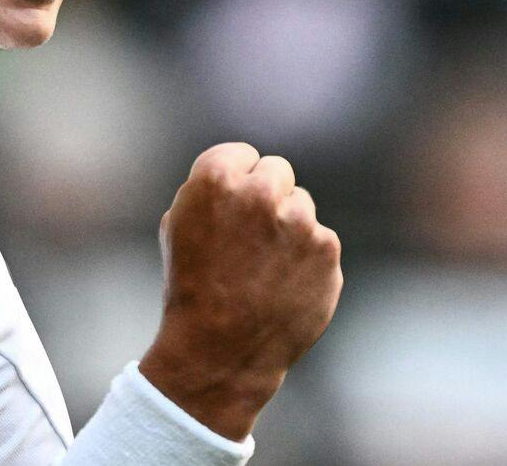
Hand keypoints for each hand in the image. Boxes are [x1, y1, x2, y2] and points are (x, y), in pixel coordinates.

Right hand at [139, 142, 343, 440]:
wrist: (220, 352)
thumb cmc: (192, 289)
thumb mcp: (179, 226)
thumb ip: (213, 190)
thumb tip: (244, 172)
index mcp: (216, 179)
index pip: (242, 155)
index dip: (234, 185)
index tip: (229, 212)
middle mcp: (261, 192)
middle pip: (278, 172)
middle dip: (268, 197)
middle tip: (251, 238)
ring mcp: (300, 220)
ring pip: (302, 206)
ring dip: (289, 228)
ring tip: (264, 269)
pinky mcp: (327, 248)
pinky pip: (320, 239)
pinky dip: (308, 259)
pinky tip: (284, 285)